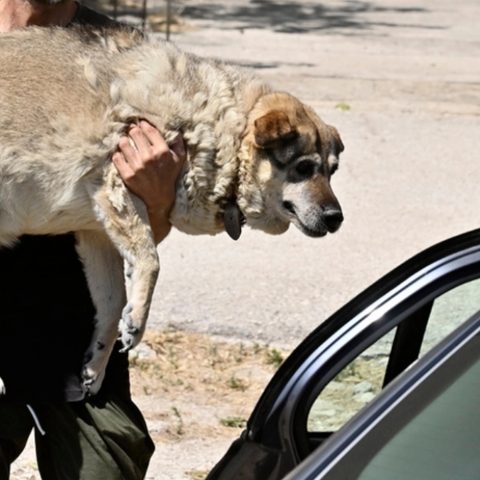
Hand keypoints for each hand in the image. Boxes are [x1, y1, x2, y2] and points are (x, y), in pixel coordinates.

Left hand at [112, 120, 185, 243]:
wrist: (159, 198)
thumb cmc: (169, 177)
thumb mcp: (179, 161)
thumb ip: (179, 144)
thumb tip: (178, 131)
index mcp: (162, 151)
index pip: (149, 130)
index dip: (143, 124)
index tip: (140, 124)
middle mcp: (149, 157)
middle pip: (134, 133)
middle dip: (131, 130)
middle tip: (130, 130)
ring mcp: (137, 166)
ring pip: (123, 143)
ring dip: (123, 141)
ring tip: (124, 142)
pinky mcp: (128, 175)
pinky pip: (117, 158)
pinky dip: (117, 154)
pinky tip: (121, 155)